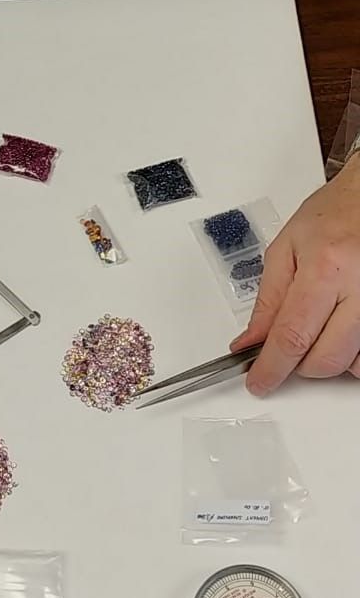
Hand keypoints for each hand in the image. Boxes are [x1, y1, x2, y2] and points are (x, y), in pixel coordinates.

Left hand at [231, 156, 359, 393]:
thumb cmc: (333, 214)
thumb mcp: (286, 248)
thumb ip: (268, 300)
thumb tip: (249, 341)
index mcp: (326, 268)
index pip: (292, 335)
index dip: (272, 368)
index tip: (260, 383)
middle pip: (325, 359)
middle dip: (300, 364)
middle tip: (291, 345)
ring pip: (354, 366)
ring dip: (331, 358)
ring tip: (325, 325)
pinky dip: (355, 355)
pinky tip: (345, 330)